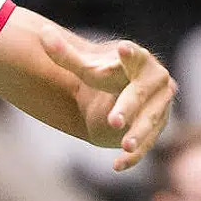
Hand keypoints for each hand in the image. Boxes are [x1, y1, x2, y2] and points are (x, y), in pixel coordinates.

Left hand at [40, 28, 175, 170]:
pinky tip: (118, 165)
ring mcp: (158, 108)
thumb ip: (65, 55)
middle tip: (114, 120)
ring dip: (139, 134)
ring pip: (149, 121)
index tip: (123, 48)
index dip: (130, 55)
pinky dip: (133, 156)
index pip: (135, 57)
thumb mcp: (86, 67)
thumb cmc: (106, 76)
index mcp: (138, 63)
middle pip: (140, 95)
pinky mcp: (155, 129)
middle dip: (128, 107)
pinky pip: (147, 145)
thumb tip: (42, 35)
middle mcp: (154, 84)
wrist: (124, 93)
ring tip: (125, 144)